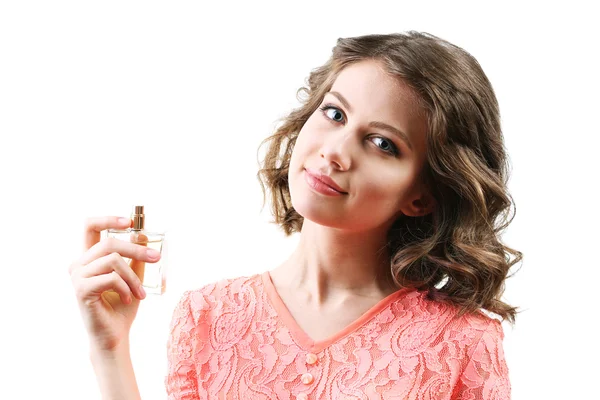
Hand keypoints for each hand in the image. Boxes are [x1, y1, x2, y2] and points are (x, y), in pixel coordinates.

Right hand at [68, 216, 160, 350]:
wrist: (115, 335)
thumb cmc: (122, 306)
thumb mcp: (133, 276)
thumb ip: (134, 256)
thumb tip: (142, 234)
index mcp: (89, 258)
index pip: (90, 227)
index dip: (108, 219)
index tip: (130, 222)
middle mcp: (79, 264)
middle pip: (108, 242)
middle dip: (136, 250)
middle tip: (156, 258)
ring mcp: (77, 277)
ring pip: (112, 260)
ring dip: (133, 277)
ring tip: (141, 292)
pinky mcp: (81, 290)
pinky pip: (111, 278)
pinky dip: (126, 288)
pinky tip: (128, 299)